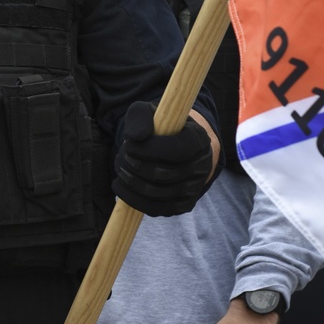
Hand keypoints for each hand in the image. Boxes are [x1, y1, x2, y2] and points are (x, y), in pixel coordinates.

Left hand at [114, 100, 215, 216]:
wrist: (181, 148)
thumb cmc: (164, 128)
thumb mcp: (151, 113)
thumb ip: (141, 117)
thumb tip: (136, 137)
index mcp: (199, 140)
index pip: (176, 150)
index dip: (149, 150)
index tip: (129, 145)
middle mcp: (202, 166)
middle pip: (164, 174)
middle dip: (136, 166)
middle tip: (123, 157)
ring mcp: (194, 188)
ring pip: (158, 194)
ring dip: (132, 182)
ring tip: (121, 169)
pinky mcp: (184, 205)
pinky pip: (157, 209)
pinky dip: (134, 199)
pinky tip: (121, 186)